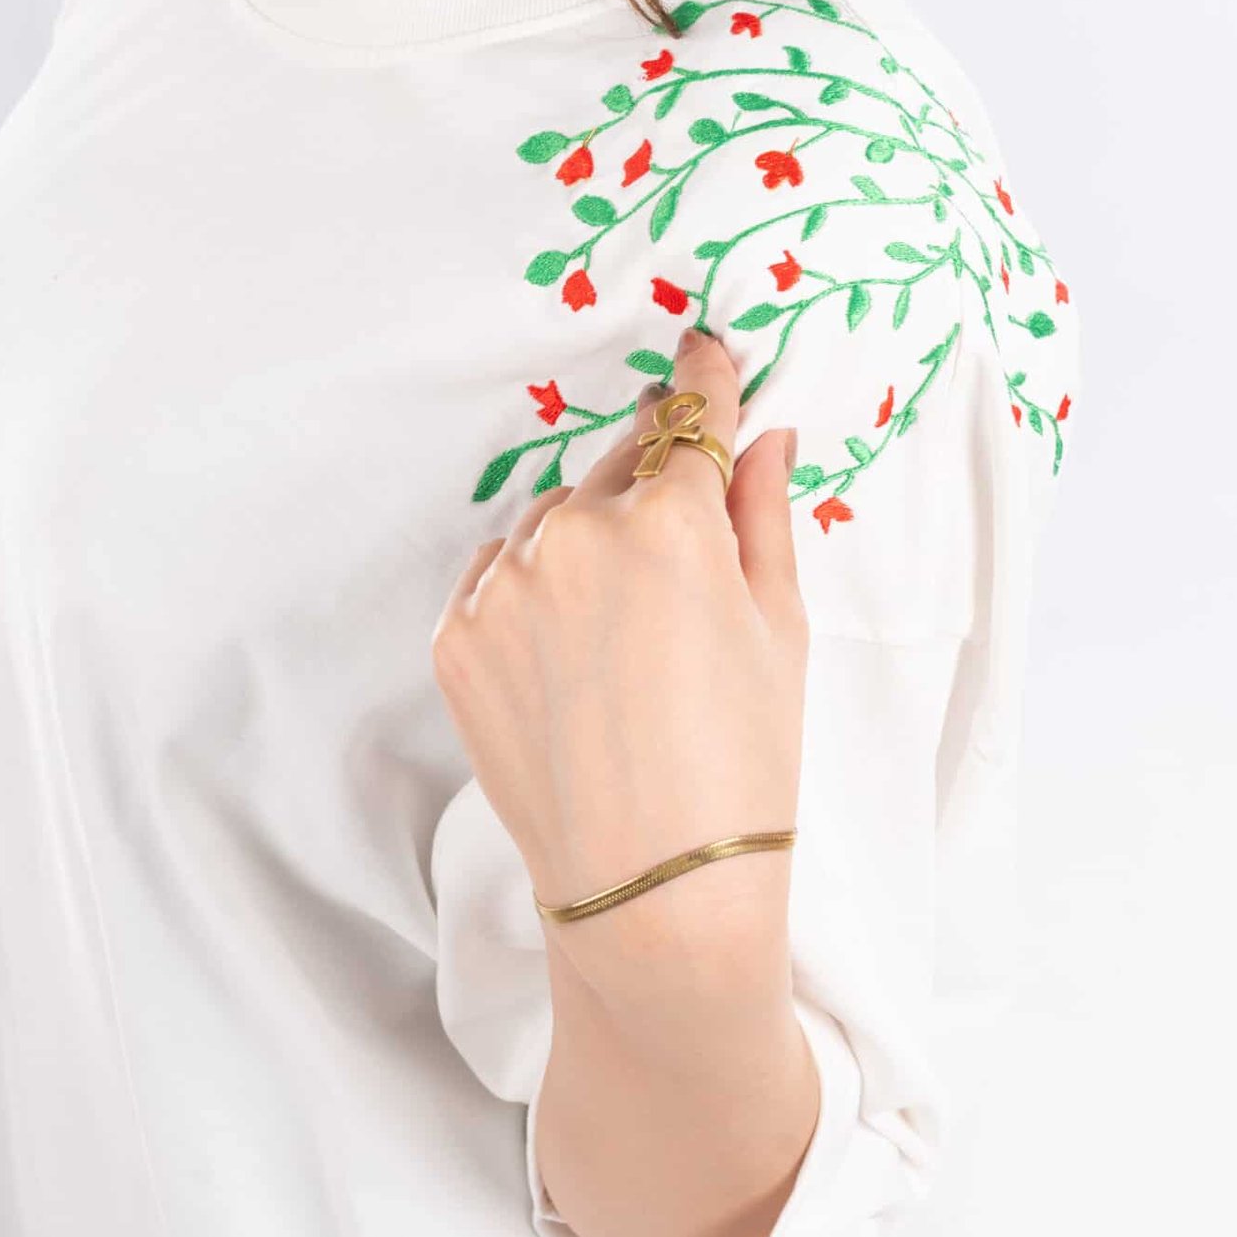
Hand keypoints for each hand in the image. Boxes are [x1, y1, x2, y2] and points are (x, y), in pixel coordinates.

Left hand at [430, 326, 806, 986]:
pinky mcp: (455, 637)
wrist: (653, 891)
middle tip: (680, 514)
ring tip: (629, 619)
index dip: (706, 381)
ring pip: (552, 518)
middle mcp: (574, 533)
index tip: (705, 346)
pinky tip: (574, 646)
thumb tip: (763, 436)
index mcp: (669, 520)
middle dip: (651, 473)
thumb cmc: (744, 764)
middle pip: (619, 464)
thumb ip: (764, 514)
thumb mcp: (781, 629)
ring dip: (587, 535)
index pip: (691, 417)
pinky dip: (532, 587)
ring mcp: (503, 586)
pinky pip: (498, 574)